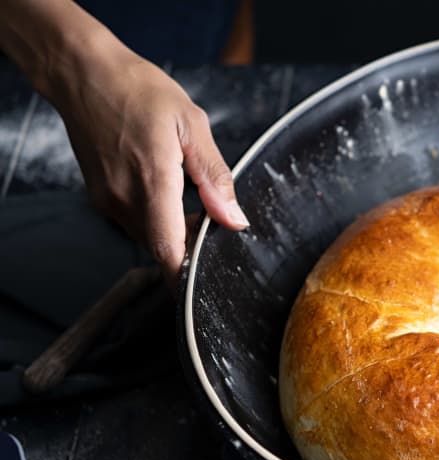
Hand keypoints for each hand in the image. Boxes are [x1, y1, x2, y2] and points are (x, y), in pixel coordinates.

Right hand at [0, 0, 247, 285]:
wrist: (83, 73)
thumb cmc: (139, 91)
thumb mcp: (191, 126)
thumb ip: (214, 177)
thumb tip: (234, 219)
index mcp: (152, 184)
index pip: (169, 253)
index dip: (186, 278)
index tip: (204, 286)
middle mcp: (124, 200)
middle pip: (162, 248)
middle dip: (188, 246)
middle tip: (211, 221)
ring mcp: (108, 200)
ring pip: (148, 236)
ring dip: (172, 231)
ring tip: (190, 199)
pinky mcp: (100, 196)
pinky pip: (134, 221)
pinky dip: (154, 218)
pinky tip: (165, 190)